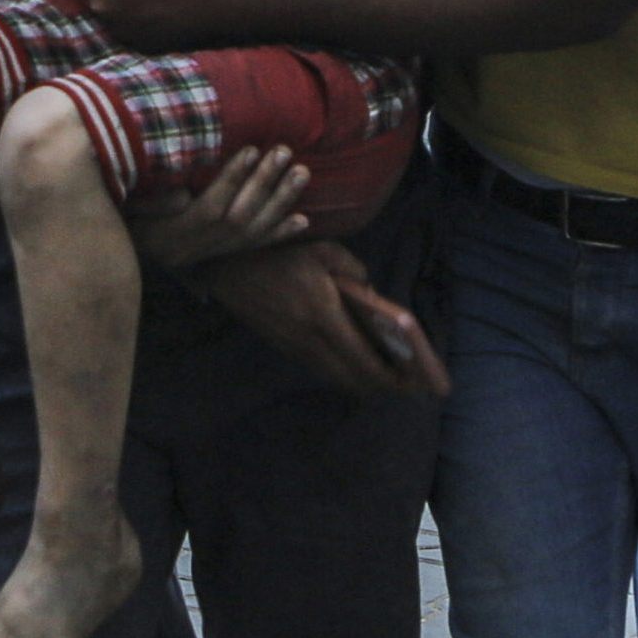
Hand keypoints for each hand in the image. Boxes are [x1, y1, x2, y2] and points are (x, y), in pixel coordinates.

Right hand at [131, 145, 310, 268]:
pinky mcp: (218, 257)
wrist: (111, 257)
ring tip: (302, 173)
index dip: (233, 180)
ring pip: (252, 231)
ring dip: (280, 202)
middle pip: (239, 217)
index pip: (210, 208)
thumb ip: (151, 203)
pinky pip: (254, 248)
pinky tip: (303, 220)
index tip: (252, 150)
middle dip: (265, 184)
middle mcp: (194, 249)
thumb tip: (181, 197)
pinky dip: (279, 233)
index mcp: (171, 235)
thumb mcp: (125, 210)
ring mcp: (208, 254)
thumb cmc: (117, 222)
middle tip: (285, 152)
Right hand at [196, 239, 449, 398]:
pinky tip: (355, 363)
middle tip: (404, 385)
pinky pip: (318, 367)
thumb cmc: (280, 253)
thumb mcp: (325, 251)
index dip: (385, 375)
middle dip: (377, 386)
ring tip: (386, 376)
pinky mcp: (282, 346)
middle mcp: (308, 338)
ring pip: (333, 376)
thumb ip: (355, 272)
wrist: (228, 267)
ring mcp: (292, 346)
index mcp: (322, 313)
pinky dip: (340, 371)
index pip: (359, 357)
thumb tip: (372, 296)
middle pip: (348, 377)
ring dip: (358, 381)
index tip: (409, 382)